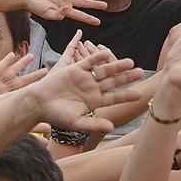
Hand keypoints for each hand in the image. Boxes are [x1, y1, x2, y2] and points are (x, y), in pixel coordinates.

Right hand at [19, 0, 107, 24]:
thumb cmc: (35, 7)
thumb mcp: (46, 14)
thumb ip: (57, 14)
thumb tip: (68, 10)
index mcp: (64, 10)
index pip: (80, 15)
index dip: (89, 19)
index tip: (98, 22)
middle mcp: (67, 0)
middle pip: (84, 2)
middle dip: (95, 4)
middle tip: (106, 5)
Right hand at [29, 43, 143, 135]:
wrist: (38, 104)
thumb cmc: (56, 116)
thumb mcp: (77, 122)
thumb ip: (94, 124)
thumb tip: (111, 128)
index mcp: (94, 102)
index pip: (114, 97)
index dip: (127, 95)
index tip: (140, 94)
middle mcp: (92, 88)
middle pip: (113, 82)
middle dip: (126, 77)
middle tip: (141, 72)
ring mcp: (85, 78)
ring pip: (104, 71)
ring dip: (116, 66)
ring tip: (130, 62)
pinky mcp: (75, 69)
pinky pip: (89, 62)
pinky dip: (97, 57)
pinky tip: (107, 53)